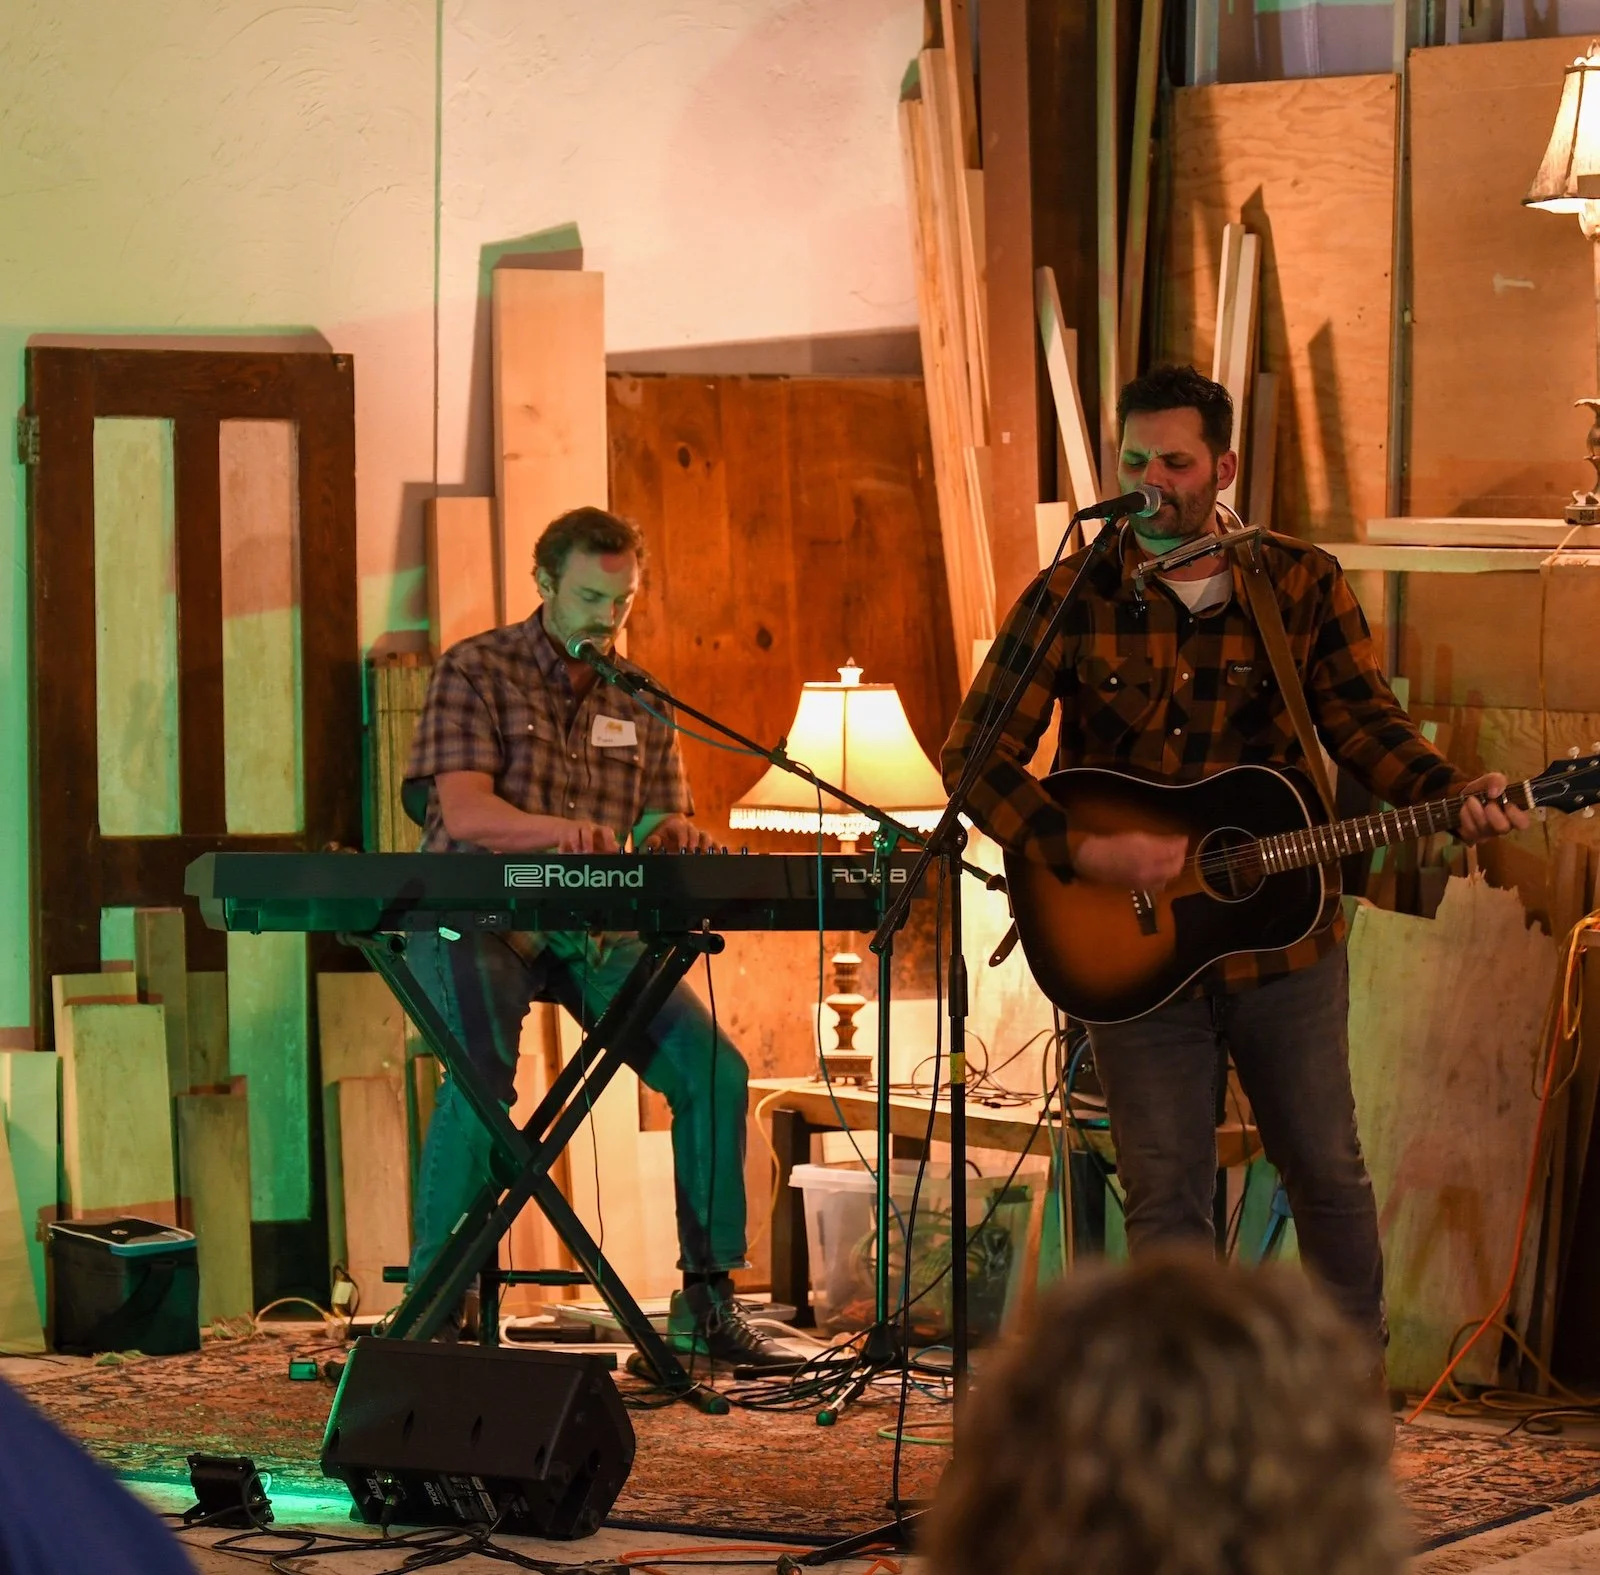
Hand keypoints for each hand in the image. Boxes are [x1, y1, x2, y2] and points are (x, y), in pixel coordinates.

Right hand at [551, 818, 619, 852]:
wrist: (566, 830)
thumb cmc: (589, 840)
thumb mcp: (599, 843)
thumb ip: (609, 849)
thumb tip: (623, 858)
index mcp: (599, 830)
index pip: (606, 831)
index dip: (609, 840)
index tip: (611, 851)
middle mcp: (587, 828)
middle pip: (587, 831)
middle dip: (588, 842)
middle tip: (588, 853)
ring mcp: (574, 830)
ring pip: (574, 835)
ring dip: (576, 845)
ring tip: (577, 854)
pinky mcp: (563, 835)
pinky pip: (562, 843)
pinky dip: (564, 850)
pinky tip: (565, 856)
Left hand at [640, 814, 716, 852]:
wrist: (668, 834)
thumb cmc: (661, 837)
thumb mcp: (654, 838)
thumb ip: (652, 840)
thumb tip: (654, 841)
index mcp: (677, 825)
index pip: (681, 829)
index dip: (683, 838)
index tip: (682, 848)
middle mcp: (689, 828)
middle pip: (695, 832)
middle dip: (695, 842)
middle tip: (693, 852)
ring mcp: (698, 835)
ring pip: (705, 836)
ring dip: (707, 844)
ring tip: (706, 853)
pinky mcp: (705, 843)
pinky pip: (713, 843)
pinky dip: (717, 848)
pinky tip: (721, 854)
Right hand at [1072, 830, 1188, 889]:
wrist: (1092, 860)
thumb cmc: (1115, 844)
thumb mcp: (1140, 838)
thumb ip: (1163, 841)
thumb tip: (1183, 840)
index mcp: (1151, 862)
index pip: (1176, 857)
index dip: (1181, 847)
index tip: (1182, 838)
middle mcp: (1150, 876)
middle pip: (1174, 870)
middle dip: (1178, 858)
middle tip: (1177, 847)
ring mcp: (1145, 884)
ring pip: (1167, 878)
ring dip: (1171, 867)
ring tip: (1168, 856)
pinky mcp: (1139, 887)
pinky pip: (1157, 883)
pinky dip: (1162, 875)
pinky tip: (1158, 868)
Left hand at [1456, 772, 1529, 844]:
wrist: (1463, 798)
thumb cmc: (1484, 791)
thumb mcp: (1490, 780)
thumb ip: (1497, 780)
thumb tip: (1495, 792)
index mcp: (1513, 814)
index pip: (1523, 823)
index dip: (1515, 815)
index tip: (1507, 803)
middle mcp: (1503, 826)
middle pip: (1503, 828)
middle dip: (1493, 813)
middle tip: (1487, 804)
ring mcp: (1488, 834)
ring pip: (1484, 828)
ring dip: (1475, 810)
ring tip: (1471, 800)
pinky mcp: (1473, 837)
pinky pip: (1469, 831)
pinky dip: (1465, 816)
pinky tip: (1464, 808)